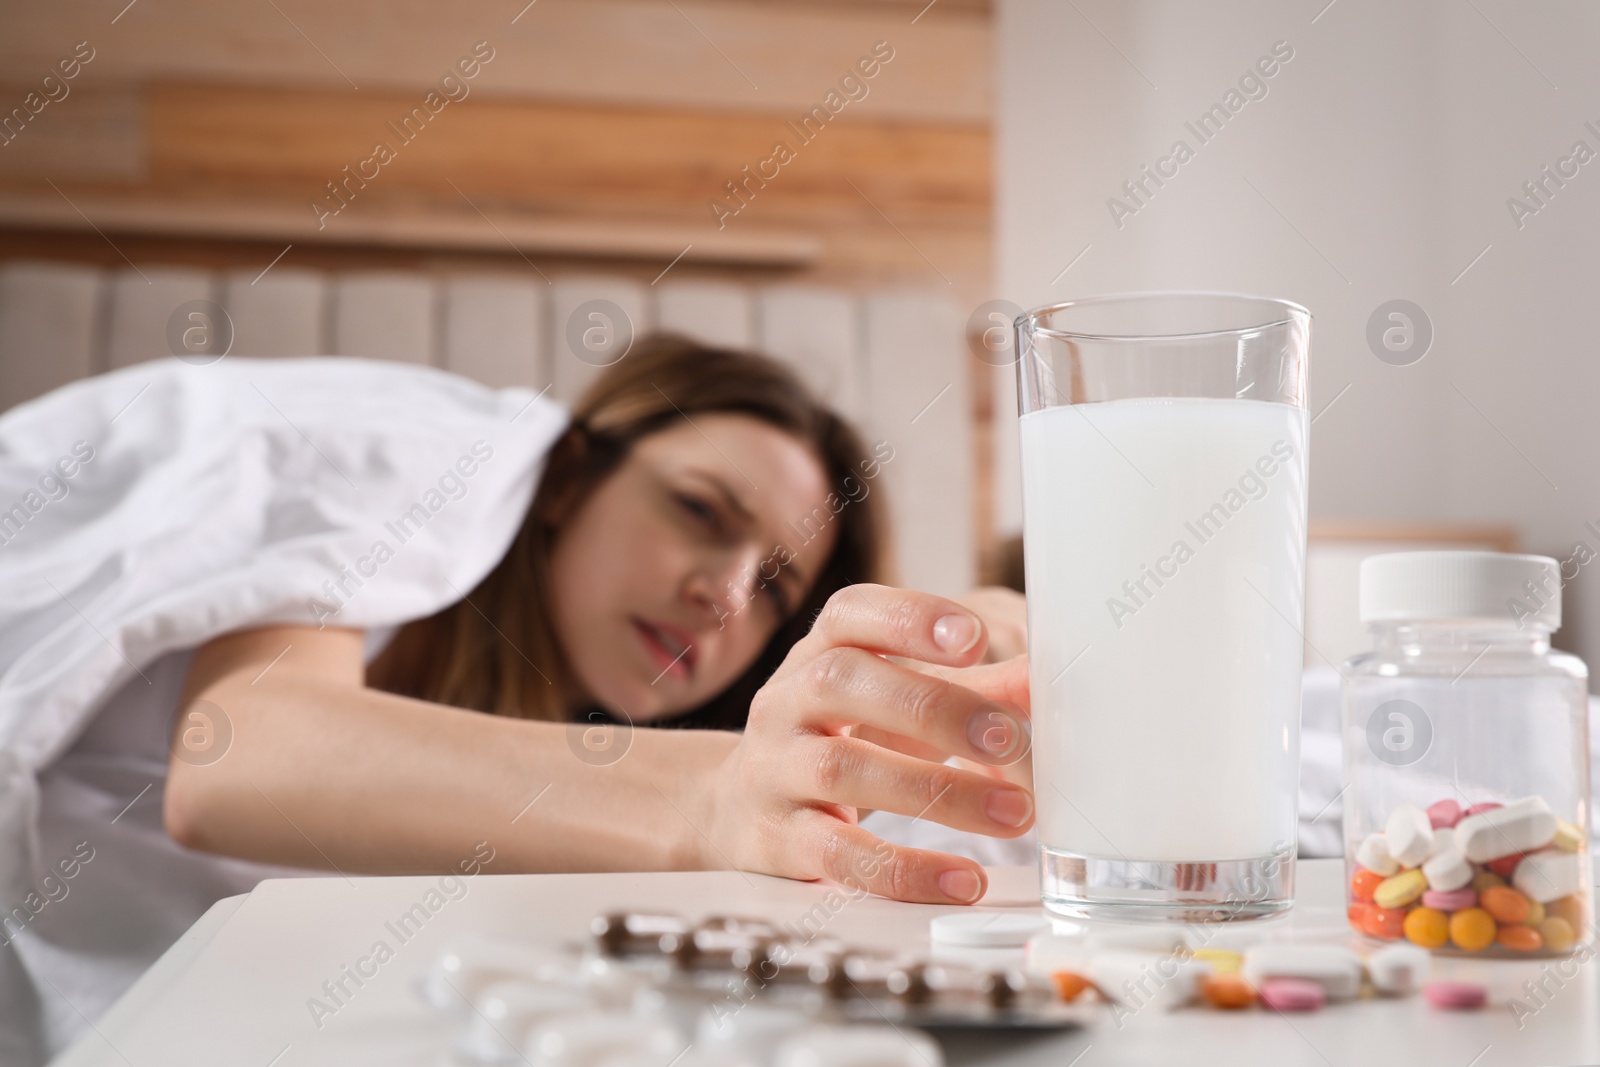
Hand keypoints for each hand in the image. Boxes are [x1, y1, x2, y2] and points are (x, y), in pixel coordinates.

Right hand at [702, 585, 1033, 904]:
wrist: (737, 808)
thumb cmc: (837, 740)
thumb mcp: (893, 701)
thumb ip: (969, 690)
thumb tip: (1042, 684)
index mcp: (818, 654)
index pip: (849, 615)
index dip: (908, 618)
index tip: (975, 637)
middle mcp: (786, 702)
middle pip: (842, 682)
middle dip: (933, 707)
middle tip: (1009, 737)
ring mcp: (775, 769)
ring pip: (842, 768)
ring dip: (937, 791)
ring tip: (1013, 814)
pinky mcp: (778, 839)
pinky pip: (837, 854)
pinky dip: (904, 869)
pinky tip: (962, 879)